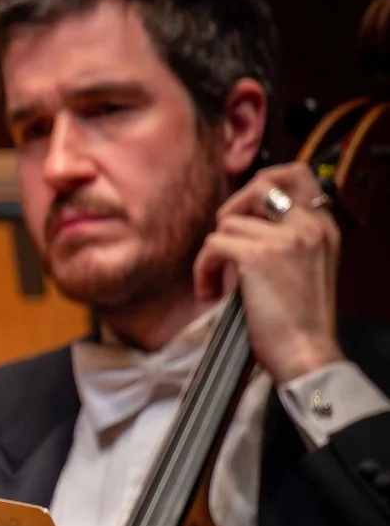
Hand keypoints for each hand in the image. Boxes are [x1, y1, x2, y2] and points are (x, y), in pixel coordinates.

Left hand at [194, 163, 341, 384]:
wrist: (305, 352)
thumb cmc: (298, 319)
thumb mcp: (304, 266)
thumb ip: (285, 238)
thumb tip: (243, 219)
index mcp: (323, 227)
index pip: (298, 173)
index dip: (262, 182)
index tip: (243, 212)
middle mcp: (309, 225)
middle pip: (259, 184)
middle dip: (231, 211)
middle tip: (225, 247)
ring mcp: (285, 238)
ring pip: (226, 224)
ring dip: (213, 255)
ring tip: (220, 284)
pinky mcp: (258, 256)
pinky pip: (212, 246)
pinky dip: (203, 271)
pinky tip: (212, 293)